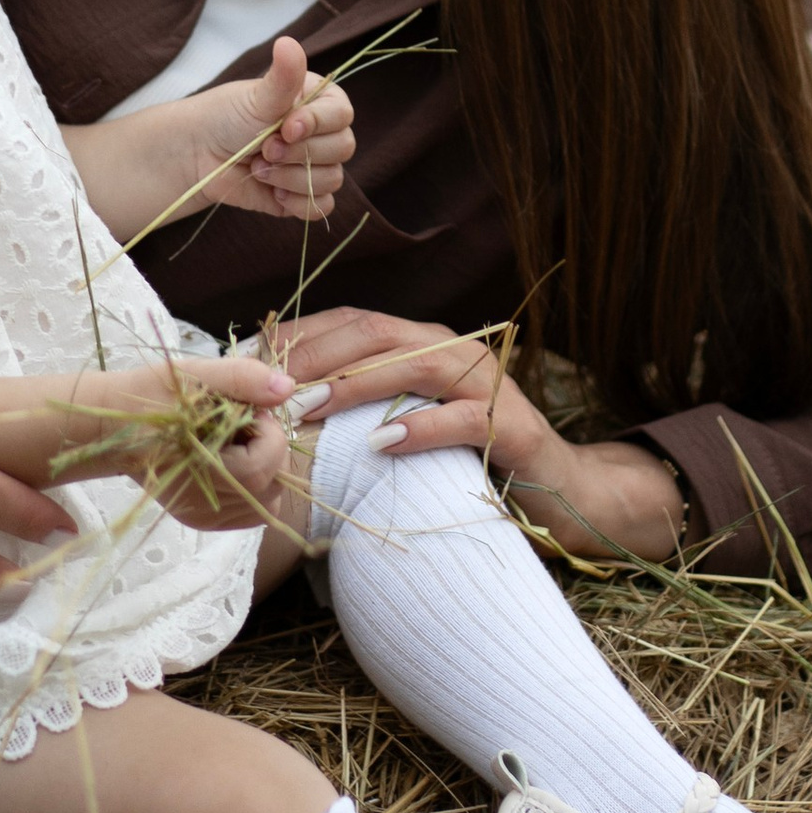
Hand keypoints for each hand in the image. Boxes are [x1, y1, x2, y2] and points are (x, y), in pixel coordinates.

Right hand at [26, 353, 295, 529]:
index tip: (244, 409)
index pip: (265, 462)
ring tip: (233, 443)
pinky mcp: (205, 521)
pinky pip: (251, 510)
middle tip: (237, 423)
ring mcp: (206, 518)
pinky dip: (253, 485)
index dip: (266, 430)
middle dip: (268, 447)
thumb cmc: (149, 396)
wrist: (110, 427)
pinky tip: (228, 461)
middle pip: (273, 483)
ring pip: (269, 501)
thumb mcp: (194, 375)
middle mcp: (205, 506)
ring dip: (265, 468)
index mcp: (202, 472)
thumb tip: (286, 388)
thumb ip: (240, 378)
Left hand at [180, 37, 356, 221]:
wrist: (200, 154)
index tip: (285, 126)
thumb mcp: (257, 96)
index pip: (342, 115)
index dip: (315, 124)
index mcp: (320, 103)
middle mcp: (323, 133)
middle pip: (342, 148)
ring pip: (332, 179)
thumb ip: (282, 76)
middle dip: (298, 152)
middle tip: (264, 148)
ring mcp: (315, 166)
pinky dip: (298, 202)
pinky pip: (321, 207)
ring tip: (259, 167)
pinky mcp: (302, 195)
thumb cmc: (229, 116)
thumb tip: (288, 43)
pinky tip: (273, 191)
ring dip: (290, 177)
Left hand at [265, 305, 686, 563]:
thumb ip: (361, 405)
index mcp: (424, 342)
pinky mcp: (512, 426)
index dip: (300, 336)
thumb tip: (284, 400)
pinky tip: (381, 444)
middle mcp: (454, 350)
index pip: (351, 321)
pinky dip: (419, 428)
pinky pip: (462, 419)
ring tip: (308, 408)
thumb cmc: (468, 459)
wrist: (560, 491)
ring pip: (413, 365)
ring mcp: (486, 385)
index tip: (251, 364)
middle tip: (269, 390)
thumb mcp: (407, 424)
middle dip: (316, 357)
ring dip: (354, 385)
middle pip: (376, 333)